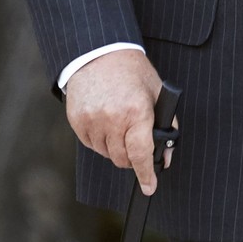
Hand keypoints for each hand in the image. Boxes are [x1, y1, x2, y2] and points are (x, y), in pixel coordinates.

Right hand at [66, 49, 171, 196]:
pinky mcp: (77, 120)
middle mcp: (112, 118)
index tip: (149, 187)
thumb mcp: (157, 95)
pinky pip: (91, 144)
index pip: (141, 153)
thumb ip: (165, 127)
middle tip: (136, 144)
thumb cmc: (133, 73)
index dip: (146, 174)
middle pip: (122, 158)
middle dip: (132, 158)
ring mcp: (92, 120)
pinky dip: (100, 140)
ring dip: (115, 148)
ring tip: (120, 125)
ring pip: (106, 153)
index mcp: (136, 111)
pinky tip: (106, 122)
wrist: (100, 53)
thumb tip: (165, 158)